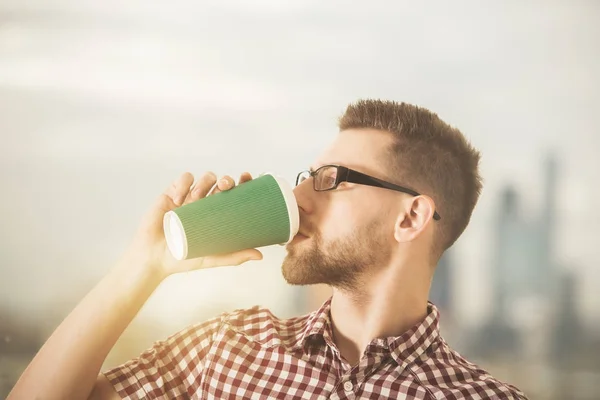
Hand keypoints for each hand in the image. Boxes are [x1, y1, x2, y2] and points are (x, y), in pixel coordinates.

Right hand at [121, 171, 262, 279]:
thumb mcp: (212, 258)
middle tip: (226, 186)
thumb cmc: (184, 258)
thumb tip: (260, 256)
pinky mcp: (172, 194)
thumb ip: (234, 256)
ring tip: (197, 197)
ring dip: (205, 182)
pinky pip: (182, 180)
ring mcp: (189, 197)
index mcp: (218, 214)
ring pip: (203, 178)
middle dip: (226, 180)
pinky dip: (183, 184)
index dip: (242, 183)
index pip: (234, 194)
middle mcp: (206, 203)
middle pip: (221, 183)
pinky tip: (180, 198)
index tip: (247, 178)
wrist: (155, 259)